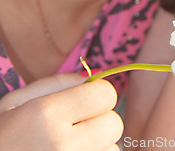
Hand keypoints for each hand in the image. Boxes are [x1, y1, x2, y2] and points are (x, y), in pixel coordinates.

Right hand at [0, 74, 122, 149]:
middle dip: (100, 121)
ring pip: (112, 149)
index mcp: (46, 116)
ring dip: (99, 145)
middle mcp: (62, 146)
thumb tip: (89, 80)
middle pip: (114, 124)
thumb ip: (55, 84)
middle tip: (78, 126)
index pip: (106, 94)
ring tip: (70, 146)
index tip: (83, 101)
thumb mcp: (14, 102)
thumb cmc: (1, 136)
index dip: (97, 94)